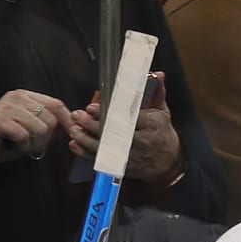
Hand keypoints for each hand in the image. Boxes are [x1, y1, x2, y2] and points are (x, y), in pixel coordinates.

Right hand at [0, 89, 73, 170]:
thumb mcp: (32, 130)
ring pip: (40, 129)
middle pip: (50, 120)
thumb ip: (51, 125)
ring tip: (18, 143)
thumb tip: (74, 125)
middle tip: (28, 143)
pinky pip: (24, 137)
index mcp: (26, 96)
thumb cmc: (5, 140)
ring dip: (31, 144)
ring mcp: (7, 107)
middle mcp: (17, 97)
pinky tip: (9, 145)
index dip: (67, 120)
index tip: (73, 133)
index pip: (56, 104)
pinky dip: (20, 147)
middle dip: (44, 138)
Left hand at [68, 73, 183, 184]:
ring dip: (86, 139)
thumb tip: (157, 74)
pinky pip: (101, 161)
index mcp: (151, 125)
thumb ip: (157, 92)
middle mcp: (142, 142)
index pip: (127, 118)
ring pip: (105, 149)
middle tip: (77, 116)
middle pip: (113, 134)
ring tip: (74, 129)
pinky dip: (86, 154)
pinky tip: (76, 145)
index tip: (91, 108)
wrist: (166, 161)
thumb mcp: (162, 112)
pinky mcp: (123, 167)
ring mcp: (132, 157)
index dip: (107, 114)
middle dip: (92, 125)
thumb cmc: (160, 132)